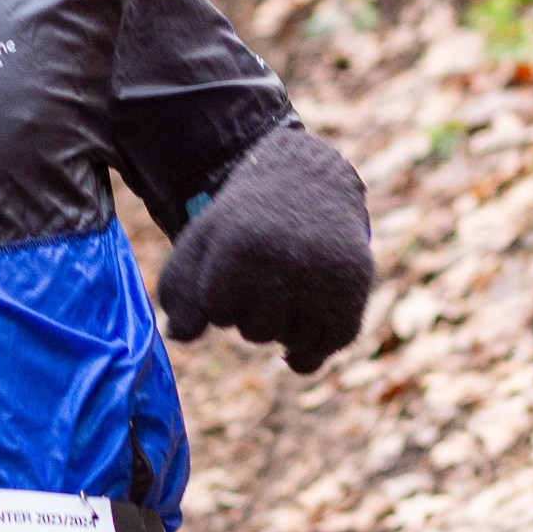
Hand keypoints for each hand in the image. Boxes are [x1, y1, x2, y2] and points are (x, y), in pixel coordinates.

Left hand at [156, 127, 372, 376]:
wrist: (307, 184)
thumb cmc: (244, 222)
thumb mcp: (200, 242)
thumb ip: (177, 291)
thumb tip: (178, 336)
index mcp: (241, 247)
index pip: (216, 311)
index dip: (217, 295)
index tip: (228, 265)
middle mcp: (288, 262)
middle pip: (253, 331)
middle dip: (250, 310)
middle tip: (261, 270)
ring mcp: (326, 278)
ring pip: (289, 342)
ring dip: (280, 325)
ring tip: (283, 283)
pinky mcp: (355, 291)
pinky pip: (326, 347)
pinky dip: (310, 345)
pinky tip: (299, 318)